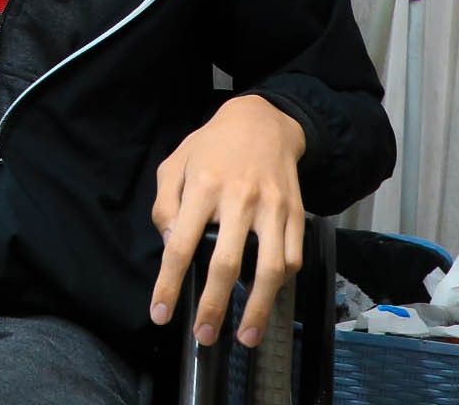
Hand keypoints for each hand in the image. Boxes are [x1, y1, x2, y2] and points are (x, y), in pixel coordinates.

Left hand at [149, 95, 307, 348]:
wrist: (263, 121)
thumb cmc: (211, 146)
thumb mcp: (174, 164)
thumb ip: (165, 205)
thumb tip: (168, 247)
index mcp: (202, 186)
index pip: (180, 245)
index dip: (169, 285)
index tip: (161, 314)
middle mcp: (239, 199)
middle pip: (225, 263)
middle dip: (213, 307)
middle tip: (204, 336)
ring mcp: (273, 208)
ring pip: (269, 268)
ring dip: (257, 308)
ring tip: (245, 336)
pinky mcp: (297, 213)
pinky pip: (292, 257)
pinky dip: (281, 284)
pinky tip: (267, 298)